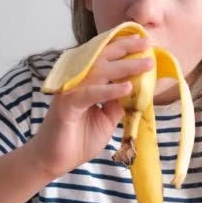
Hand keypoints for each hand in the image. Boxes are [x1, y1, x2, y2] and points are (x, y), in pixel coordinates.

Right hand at [28, 35, 153, 179]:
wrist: (54, 160)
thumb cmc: (78, 139)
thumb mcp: (106, 119)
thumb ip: (116, 102)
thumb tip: (133, 89)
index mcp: (85, 80)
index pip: (105, 58)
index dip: (123, 47)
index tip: (143, 41)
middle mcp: (77, 80)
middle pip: (102, 57)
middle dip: (125, 48)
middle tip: (146, 42)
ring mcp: (71, 90)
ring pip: (100, 72)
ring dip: (125, 67)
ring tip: (146, 64)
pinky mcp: (67, 104)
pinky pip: (91, 93)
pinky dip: (109, 90)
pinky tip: (127, 88)